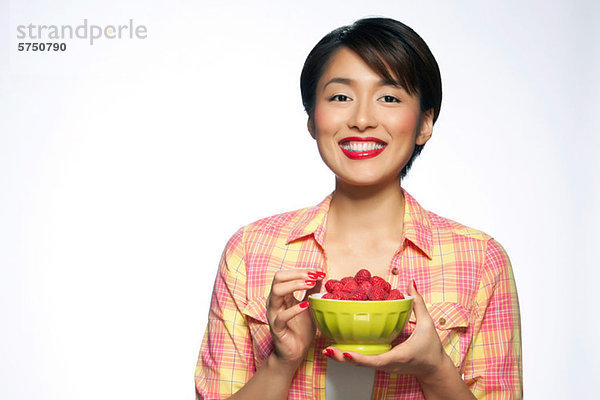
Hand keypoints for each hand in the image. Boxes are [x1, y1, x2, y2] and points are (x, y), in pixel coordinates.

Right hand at [266, 269, 324, 367]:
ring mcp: (273, 314)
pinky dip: (294, 309)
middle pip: (278, 278)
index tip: (318, 271)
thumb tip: (319, 274)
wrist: (296, 351)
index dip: (302, 270)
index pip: (286, 274)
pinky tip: (306, 305)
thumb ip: (312, 290)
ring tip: (310, 285)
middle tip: (314, 277)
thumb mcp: (310, 305)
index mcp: (281, 294)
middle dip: (297, 274)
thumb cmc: (301, 328)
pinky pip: (281, 316)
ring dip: (295, 285)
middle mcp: (274, 301)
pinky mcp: (276, 328)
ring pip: (276, 291)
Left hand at [323, 281, 446, 379]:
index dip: (361, 358)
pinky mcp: (380, 364)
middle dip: (344, 358)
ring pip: (360, 364)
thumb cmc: (431, 349)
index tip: (347, 353)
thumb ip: (418, 303)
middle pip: (362, 364)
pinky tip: (338, 348)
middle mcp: (387, 364)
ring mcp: (383, 366)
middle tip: (328, 349)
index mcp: (399, 356)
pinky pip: (363, 361)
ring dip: (343, 358)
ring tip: (327, 349)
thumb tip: (410, 284)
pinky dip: (350, 356)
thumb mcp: (427, 325)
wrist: (433, 369)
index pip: (377, 360)